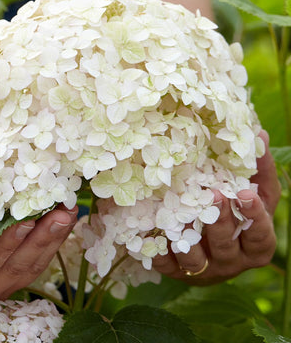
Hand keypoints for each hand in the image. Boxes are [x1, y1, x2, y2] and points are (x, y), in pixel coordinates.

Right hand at [0, 197, 76, 310]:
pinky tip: (63, 221)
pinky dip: (50, 242)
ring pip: (31, 267)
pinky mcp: (9, 278)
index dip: (6, 245)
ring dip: (53, 239)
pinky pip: (34, 263)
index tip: (27, 220)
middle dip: (42, 239)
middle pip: (16, 268)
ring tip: (69, 212)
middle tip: (62, 212)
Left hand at [152, 130, 280, 284]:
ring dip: (187, 239)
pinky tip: (147, 235)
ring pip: (196, 260)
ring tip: (178, 216)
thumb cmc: (239, 218)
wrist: (215, 251)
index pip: (260, 235)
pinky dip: (156, 251)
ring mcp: (204, 270)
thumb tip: (260, 134)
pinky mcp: (178, 273)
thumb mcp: (255, 196)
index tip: (244, 193)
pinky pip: (165, 265)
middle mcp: (231, 262)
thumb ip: (258, 171)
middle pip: (226, 246)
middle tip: (211, 195)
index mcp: (254, 246)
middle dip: (219, 221)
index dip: (254, 216)